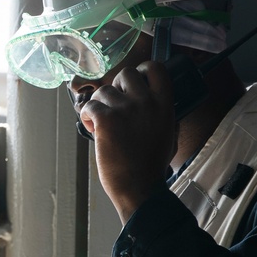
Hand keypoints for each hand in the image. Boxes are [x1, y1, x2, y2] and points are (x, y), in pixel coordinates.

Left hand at [79, 61, 176, 221]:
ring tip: (102, 122)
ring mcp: (125, 110)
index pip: (155, 68)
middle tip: (114, 103)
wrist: (139, 188)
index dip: (142, 70)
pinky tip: (92, 127)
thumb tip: (150, 100)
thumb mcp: (168, 133)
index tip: (134, 81)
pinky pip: (89, 106)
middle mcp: (146, 102)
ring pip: (104, 91)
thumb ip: (160, 113)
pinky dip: (87, 116)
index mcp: (164, 105)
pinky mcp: (106, 121)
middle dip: (116, 86)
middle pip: (126, 73)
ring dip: (99, 104)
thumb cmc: (151, 166)